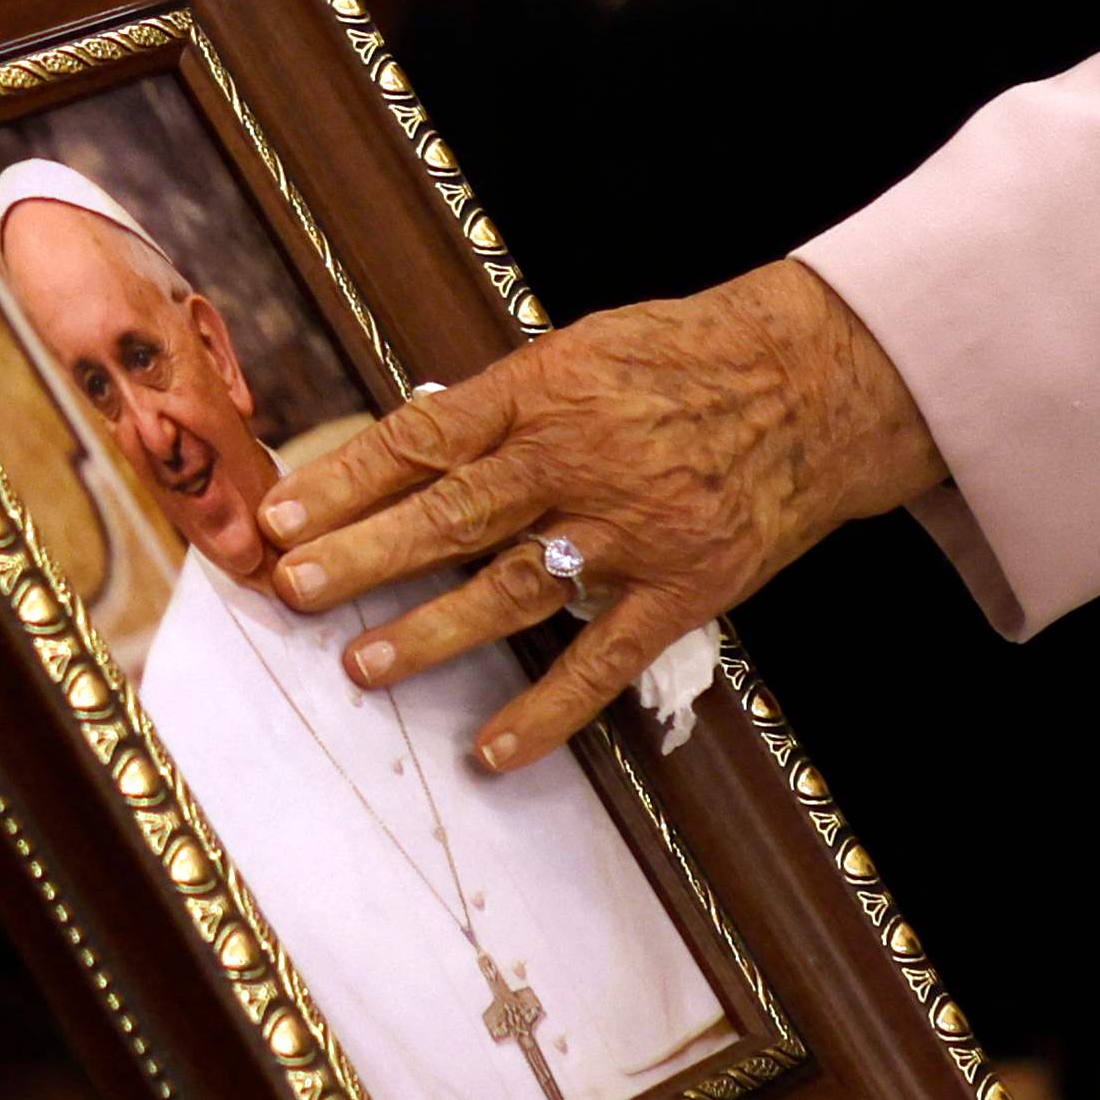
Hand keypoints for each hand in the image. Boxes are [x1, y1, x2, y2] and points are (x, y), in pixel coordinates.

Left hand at [258, 257, 945, 771]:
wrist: (819, 379)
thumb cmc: (693, 356)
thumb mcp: (589, 347)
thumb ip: (508, 404)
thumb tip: (415, 449)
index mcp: (547, 390)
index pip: (424, 437)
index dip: (346, 478)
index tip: (281, 514)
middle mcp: (581, 459)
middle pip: (452, 513)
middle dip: (363, 554)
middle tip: (292, 589)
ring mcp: (632, 530)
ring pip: (512, 590)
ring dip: (430, 632)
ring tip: (360, 664)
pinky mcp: (683, 587)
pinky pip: (603, 660)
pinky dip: (548, 713)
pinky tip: (493, 751)